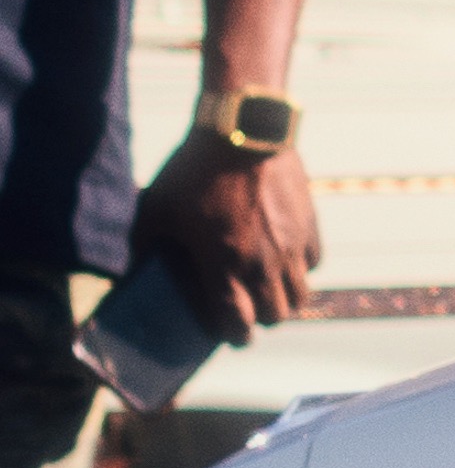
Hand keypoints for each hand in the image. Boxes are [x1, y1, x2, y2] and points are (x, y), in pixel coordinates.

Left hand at [131, 125, 320, 339]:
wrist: (243, 131)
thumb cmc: (193, 171)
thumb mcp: (156, 208)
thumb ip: (144, 246)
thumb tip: (130, 274)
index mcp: (222, 264)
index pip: (238, 324)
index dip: (235, 337)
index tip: (229, 333)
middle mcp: (262, 263)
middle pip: (276, 317)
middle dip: (260, 320)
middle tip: (247, 309)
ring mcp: (290, 246)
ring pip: (300, 297)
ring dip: (283, 299)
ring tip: (268, 287)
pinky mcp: (310, 227)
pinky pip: (312, 264)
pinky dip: (300, 269)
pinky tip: (283, 257)